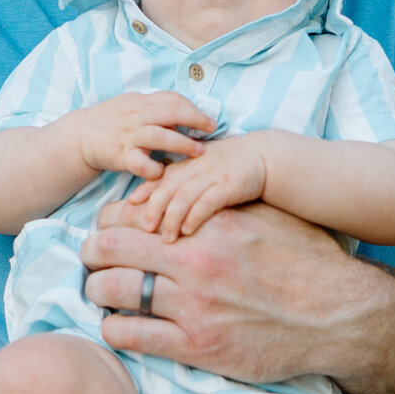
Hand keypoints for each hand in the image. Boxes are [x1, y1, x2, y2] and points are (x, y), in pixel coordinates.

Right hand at [77, 93, 214, 183]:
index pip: (172, 99)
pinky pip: (141, 164)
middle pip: (171, 113)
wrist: (81, 136)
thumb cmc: (112, 121)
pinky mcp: (121, 156)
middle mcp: (136, 116)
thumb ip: (156, 106)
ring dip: (183, 144)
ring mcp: (129, 136)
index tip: (207, 119)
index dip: (193, 108)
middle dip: (195, 120)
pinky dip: (155, 169)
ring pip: (160, 137)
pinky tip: (163, 172)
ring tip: (198, 152)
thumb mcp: (132, 104)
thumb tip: (185, 108)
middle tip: (211, 129)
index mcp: (141, 102)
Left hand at [84, 196, 365, 384]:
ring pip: (111, 290)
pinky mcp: (197, 346)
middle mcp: (196, 260)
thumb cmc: (307, 261)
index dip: (109, 221)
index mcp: (208, 223)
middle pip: (108, 247)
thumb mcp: (265, 216)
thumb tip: (183, 192)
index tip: (108, 231)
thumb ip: (220, 204)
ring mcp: (194, 305)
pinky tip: (118, 326)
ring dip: (96, 291)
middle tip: (91, 261)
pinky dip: (114, 328)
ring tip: (99, 294)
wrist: (340, 315)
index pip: (130, 212)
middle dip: (91, 254)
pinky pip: (130, 334)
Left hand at [127, 134, 267, 240]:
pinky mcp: (230, 185)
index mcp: (188, 164)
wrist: (264, 155)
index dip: (145, 190)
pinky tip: (189, 230)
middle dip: (154, 209)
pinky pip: (208, 201)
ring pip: (184, 196)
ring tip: (167, 238)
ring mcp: (212, 176)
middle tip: (145, 229)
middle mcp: (196, 168)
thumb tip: (160, 196)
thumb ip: (183, 178)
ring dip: (173, 218)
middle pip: (167, 188)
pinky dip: (196, 215)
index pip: (160, 177)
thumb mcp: (203, 167)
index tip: (130, 205)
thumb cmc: (231, 165)